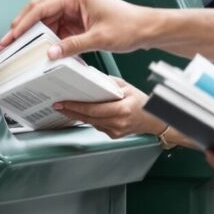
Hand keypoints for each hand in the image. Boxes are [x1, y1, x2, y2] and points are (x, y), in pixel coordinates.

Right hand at [0, 0, 157, 58]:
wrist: (145, 29)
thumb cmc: (129, 25)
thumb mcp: (99, 38)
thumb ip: (72, 45)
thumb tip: (50, 53)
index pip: (41, 7)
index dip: (23, 23)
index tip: (11, 35)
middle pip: (38, 11)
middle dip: (21, 27)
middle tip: (6, 43)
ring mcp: (72, 9)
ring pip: (44, 21)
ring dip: (32, 35)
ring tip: (18, 49)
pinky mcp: (75, 20)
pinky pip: (55, 29)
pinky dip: (46, 40)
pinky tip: (40, 50)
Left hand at [53, 78, 168, 139]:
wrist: (155, 119)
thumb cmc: (142, 102)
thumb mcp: (127, 87)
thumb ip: (109, 83)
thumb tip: (90, 77)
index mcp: (122, 109)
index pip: (94, 109)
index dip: (76, 107)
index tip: (64, 102)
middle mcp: (119, 122)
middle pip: (89, 118)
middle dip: (71, 111)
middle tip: (59, 105)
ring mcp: (116, 131)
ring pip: (91, 123)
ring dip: (77, 116)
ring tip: (65, 108)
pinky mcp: (114, 135)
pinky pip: (97, 126)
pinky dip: (89, 119)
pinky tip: (82, 114)